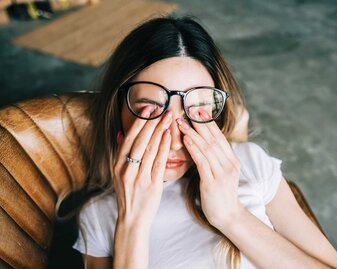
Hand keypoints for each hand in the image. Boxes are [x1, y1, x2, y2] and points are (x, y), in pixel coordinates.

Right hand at [113, 106, 171, 228]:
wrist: (132, 219)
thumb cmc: (128, 194)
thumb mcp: (119, 173)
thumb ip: (120, 153)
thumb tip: (120, 133)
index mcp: (118, 165)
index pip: (129, 138)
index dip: (139, 122)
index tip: (148, 108)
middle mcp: (126, 169)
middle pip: (140, 141)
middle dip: (151, 122)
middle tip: (162, 108)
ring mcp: (139, 177)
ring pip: (149, 149)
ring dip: (159, 130)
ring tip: (168, 117)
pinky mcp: (152, 185)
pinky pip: (158, 162)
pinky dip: (163, 147)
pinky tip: (168, 135)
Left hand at [176, 108, 242, 228]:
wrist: (227, 216)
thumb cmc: (220, 194)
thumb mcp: (221, 173)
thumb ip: (215, 158)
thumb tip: (203, 143)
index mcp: (232, 160)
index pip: (219, 137)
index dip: (209, 123)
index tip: (198, 110)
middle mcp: (230, 164)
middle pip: (213, 139)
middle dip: (200, 123)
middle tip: (188, 109)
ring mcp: (223, 173)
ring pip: (207, 148)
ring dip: (193, 133)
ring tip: (181, 122)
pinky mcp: (213, 182)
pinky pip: (202, 161)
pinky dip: (193, 148)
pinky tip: (185, 139)